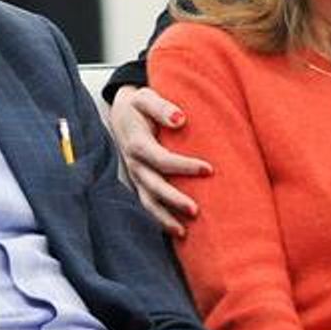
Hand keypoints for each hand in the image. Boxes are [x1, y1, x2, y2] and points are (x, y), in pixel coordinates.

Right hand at [109, 85, 211, 236]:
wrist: (121, 112)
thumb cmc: (138, 105)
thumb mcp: (146, 97)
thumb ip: (162, 107)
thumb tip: (181, 119)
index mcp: (137, 144)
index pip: (161, 159)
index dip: (184, 166)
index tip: (209, 169)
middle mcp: (134, 164)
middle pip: (153, 186)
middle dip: (173, 200)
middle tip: (196, 210)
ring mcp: (135, 176)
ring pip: (147, 202)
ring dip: (164, 218)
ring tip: (183, 232)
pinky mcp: (138, 183)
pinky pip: (147, 205)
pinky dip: (159, 219)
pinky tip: (177, 230)